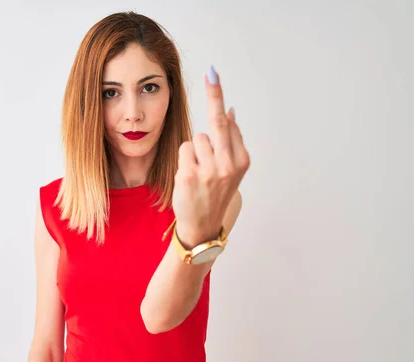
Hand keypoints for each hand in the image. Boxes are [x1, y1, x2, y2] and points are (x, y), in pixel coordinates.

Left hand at [172, 65, 249, 246]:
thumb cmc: (215, 194)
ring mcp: (209, 171)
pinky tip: (189, 177)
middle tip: (212, 71)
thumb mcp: (231, 170)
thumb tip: (231, 111)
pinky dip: (184, 160)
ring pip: (195, 138)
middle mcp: (229, 165)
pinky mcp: (190, 176)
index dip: (218, 98)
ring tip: (198, 171)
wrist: (202, 225)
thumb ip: (231, 141)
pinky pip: (183, 150)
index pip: (228, 123)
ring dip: (193, 150)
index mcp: (241, 160)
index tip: (213, 75)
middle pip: (217, 122)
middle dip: (214, 94)